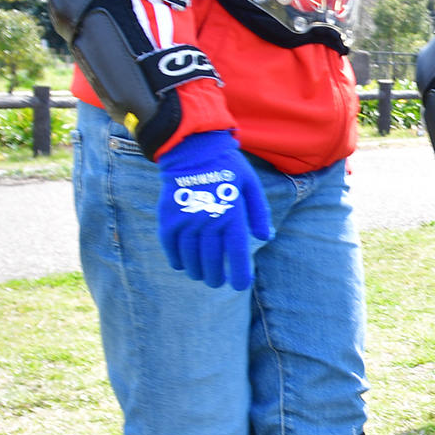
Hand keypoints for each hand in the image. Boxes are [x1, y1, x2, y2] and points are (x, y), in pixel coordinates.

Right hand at [155, 130, 271, 289]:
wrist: (192, 148)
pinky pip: (171, 247)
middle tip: (217, 282)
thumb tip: (266, 237)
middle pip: (213, 260)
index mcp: (232, 214)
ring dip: (197, 271)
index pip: (237, 253)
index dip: (239, 273)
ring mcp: (186, 221)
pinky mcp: (168, 218)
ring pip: (191, 257)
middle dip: (216, 276)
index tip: (240, 285)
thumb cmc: (227, 167)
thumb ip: (258, 212)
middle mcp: (208, 220)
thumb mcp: (250, 184)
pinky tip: (183, 265)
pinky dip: (177, 259)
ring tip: (202, 276)